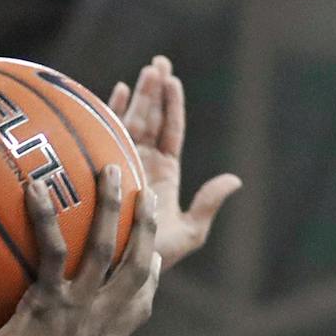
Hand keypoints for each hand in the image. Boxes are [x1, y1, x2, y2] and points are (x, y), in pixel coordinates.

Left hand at [0, 167, 160, 335]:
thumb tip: (40, 327)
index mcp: (112, 334)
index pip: (144, 294)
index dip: (153, 265)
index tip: (155, 244)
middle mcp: (104, 319)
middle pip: (140, 261)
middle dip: (146, 223)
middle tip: (144, 189)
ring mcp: (79, 311)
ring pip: (104, 247)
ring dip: (110, 204)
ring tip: (109, 168)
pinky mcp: (47, 307)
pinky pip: (52, 252)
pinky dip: (46, 218)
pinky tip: (36, 189)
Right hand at [109, 55, 239, 269]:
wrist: (115, 272)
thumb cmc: (151, 258)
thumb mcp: (188, 233)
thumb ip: (208, 205)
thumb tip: (235, 180)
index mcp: (165, 173)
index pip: (171, 131)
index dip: (173, 105)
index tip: (174, 81)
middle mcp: (143, 164)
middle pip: (152, 118)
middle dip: (154, 90)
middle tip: (159, 63)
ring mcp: (121, 164)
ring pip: (131, 121)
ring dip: (138, 95)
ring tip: (146, 70)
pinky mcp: (101, 169)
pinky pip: (103, 135)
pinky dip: (108, 113)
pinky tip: (114, 91)